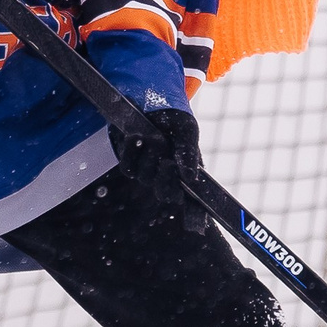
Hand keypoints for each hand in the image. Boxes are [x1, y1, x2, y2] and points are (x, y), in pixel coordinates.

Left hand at [110, 106, 206, 232]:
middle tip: (168, 161)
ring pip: (147, 178)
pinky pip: (129, 168)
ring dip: (149, 155)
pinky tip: (135, 136)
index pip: (194, 200)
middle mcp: (169, 176)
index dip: (196, 215)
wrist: (146, 98)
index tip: (196, 227)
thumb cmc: (172, 116)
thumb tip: (190, 178)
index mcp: (188, 171)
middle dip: (166, 178)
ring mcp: (148, 171)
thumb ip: (189, 153)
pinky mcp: (130, 163)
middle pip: (168, 194)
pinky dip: (132, 151)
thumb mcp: (186, 130)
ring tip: (153, 135)